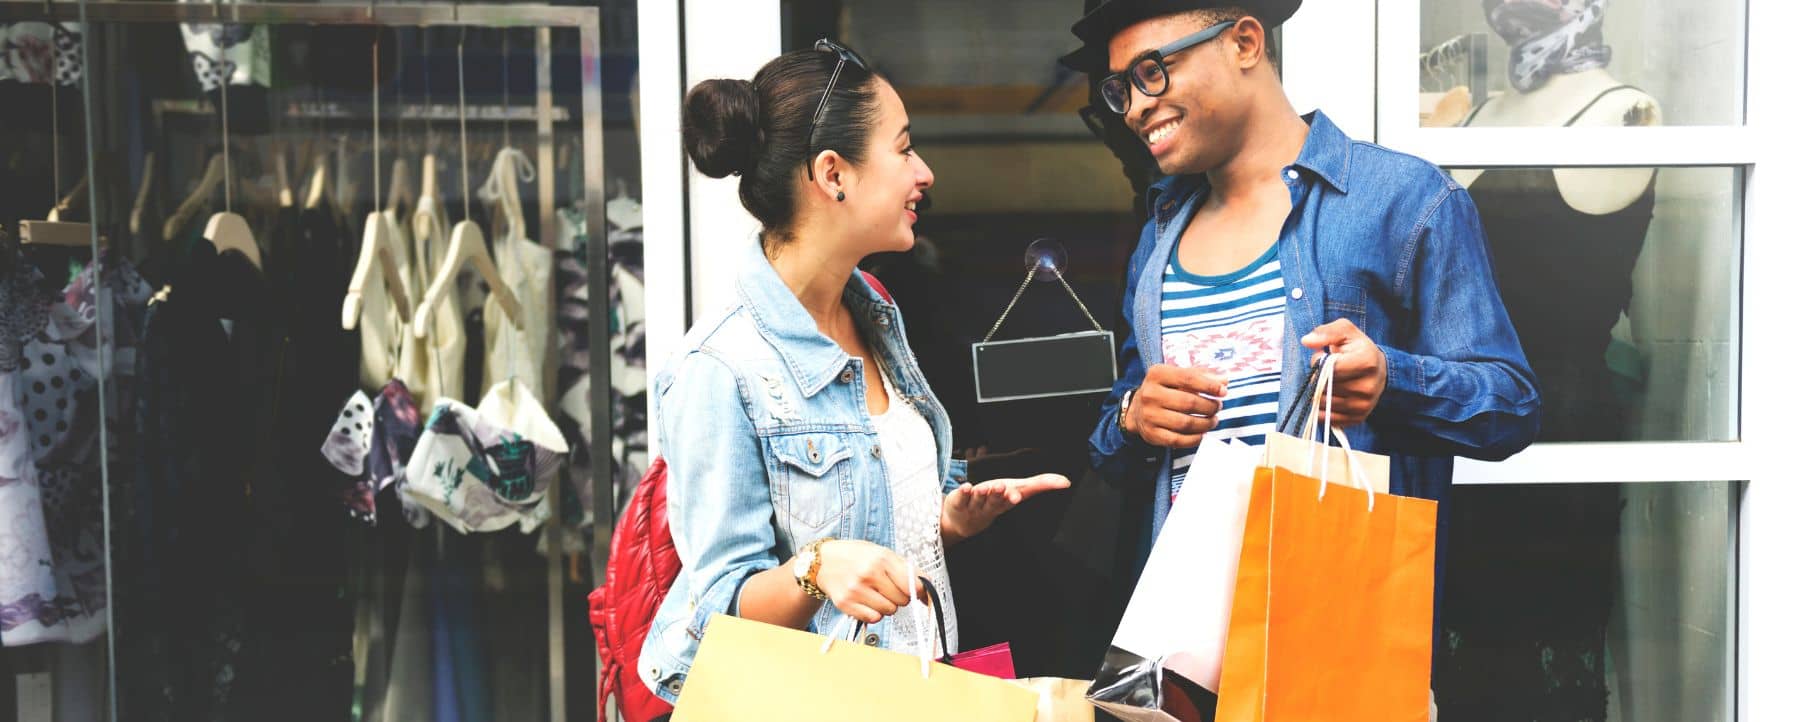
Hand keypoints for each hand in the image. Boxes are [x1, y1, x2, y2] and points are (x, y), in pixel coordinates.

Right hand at [812, 540, 920, 624]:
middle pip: (902, 600)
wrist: (823, 561)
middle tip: (889, 588)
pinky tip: (867, 601)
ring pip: (889, 611)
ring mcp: (856, 590)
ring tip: (876, 593)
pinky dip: (874, 613)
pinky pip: (874, 618)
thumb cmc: (856, 556)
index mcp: (881, 558)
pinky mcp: (846, 603)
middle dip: (900, 596)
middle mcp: (868, 574)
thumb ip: (906, 569)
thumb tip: (927, 590)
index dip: (919, 591)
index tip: (919, 592)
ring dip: (887, 605)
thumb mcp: (882, 553)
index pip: (912, 584)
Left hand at [940, 473, 1071, 545]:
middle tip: (1001, 487)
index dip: (1013, 497)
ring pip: (978, 499)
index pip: (1012, 498)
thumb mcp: (1018, 490)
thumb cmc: (995, 501)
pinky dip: (963, 493)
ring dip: (981, 493)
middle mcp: (991, 505)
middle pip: (994, 500)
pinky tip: (966, 487)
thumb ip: (1041, 484)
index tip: (1016, 495)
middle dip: (998, 494)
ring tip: (984, 487)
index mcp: (1006, 501)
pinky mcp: (960, 502)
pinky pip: (961, 498)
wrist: (964, 522)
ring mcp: (974, 505)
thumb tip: (1065, 481)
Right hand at [1124, 364, 1227, 448]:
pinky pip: (1178, 440)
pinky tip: (1203, 433)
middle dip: (1210, 406)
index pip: (1188, 378)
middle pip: (1189, 403)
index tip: (1223, 391)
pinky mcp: (1151, 434)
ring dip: (1206, 423)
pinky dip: (1195, 439)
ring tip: (1213, 420)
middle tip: (1218, 407)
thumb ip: (1201, 376)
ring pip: (1186, 423)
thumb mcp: (1178, 376)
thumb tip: (1224, 381)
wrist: (1137, 410)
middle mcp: (1150, 394)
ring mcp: (1149, 416)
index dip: (1209, 386)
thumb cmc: (1165, 390)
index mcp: (1157, 374)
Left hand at [1301, 319, 1388, 426]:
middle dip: (1318, 378)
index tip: (1322, 357)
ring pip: (1323, 404)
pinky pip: (1328, 418)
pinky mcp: (1358, 418)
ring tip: (1329, 382)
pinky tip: (1330, 396)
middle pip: (1324, 387)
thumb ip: (1327, 332)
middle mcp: (1367, 386)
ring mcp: (1363, 405)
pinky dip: (1323, 409)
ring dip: (1318, 393)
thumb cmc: (1357, 349)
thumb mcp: (1346, 331)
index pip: (1329, 368)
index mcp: (1367, 361)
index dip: (1319, 362)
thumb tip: (1307, 341)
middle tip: (1326, 370)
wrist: (1379, 370)